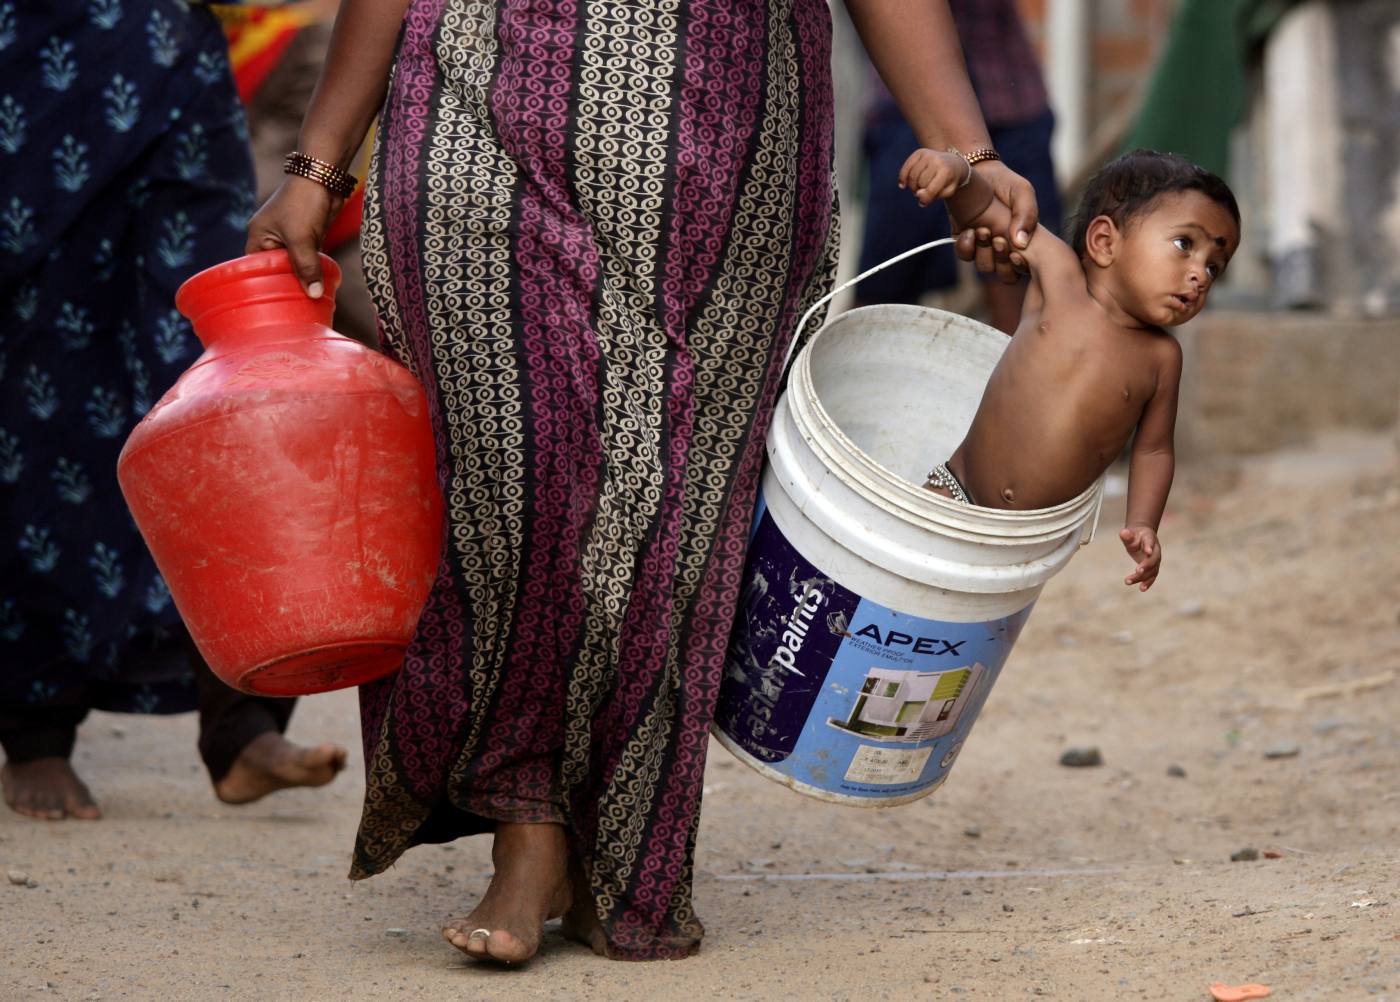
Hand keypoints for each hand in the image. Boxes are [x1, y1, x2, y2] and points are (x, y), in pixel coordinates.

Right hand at [245, 176, 341, 297]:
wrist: (324, 179)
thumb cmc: (304, 203)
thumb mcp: (302, 238)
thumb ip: (306, 266)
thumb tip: (314, 294)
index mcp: (258, 236)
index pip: (255, 268)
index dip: (263, 285)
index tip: (275, 303)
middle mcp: (270, 238)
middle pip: (276, 269)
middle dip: (286, 284)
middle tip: (294, 307)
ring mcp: (288, 238)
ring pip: (294, 265)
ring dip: (302, 278)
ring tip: (308, 302)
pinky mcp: (306, 237)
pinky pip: (307, 259)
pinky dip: (312, 269)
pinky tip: (319, 285)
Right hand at [898, 148, 967, 206]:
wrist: (953, 162)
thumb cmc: (949, 180)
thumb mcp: (948, 191)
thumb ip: (934, 195)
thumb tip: (918, 194)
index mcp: (946, 171)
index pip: (931, 189)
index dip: (925, 199)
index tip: (923, 203)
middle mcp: (936, 161)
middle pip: (920, 182)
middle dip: (920, 190)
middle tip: (924, 191)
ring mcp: (927, 155)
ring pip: (912, 176)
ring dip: (913, 185)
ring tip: (919, 186)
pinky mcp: (920, 152)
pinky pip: (906, 167)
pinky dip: (902, 177)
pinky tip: (903, 185)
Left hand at [952, 160, 1037, 282]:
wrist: (977, 171)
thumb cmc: (1004, 182)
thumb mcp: (1022, 192)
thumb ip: (1027, 214)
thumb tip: (1021, 244)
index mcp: (1023, 241)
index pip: (1025, 268)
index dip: (1019, 267)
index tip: (1014, 254)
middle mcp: (1004, 248)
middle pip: (1005, 274)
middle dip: (1001, 260)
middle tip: (998, 240)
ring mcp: (984, 247)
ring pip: (985, 267)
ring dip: (983, 252)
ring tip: (982, 230)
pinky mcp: (965, 241)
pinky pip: (965, 256)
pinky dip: (966, 247)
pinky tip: (968, 231)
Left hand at [1119, 525, 1161, 591]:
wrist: (1143, 537)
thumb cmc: (1135, 536)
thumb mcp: (1130, 534)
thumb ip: (1127, 535)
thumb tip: (1123, 533)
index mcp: (1150, 539)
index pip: (1150, 543)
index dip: (1149, 547)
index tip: (1147, 552)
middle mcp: (1156, 551)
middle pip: (1153, 559)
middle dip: (1147, 565)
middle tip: (1138, 570)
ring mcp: (1155, 560)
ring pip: (1152, 570)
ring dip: (1143, 577)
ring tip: (1128, 581)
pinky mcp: (1153, 568)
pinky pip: (1151, 576)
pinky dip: (1147, 583)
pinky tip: (1142, 589)